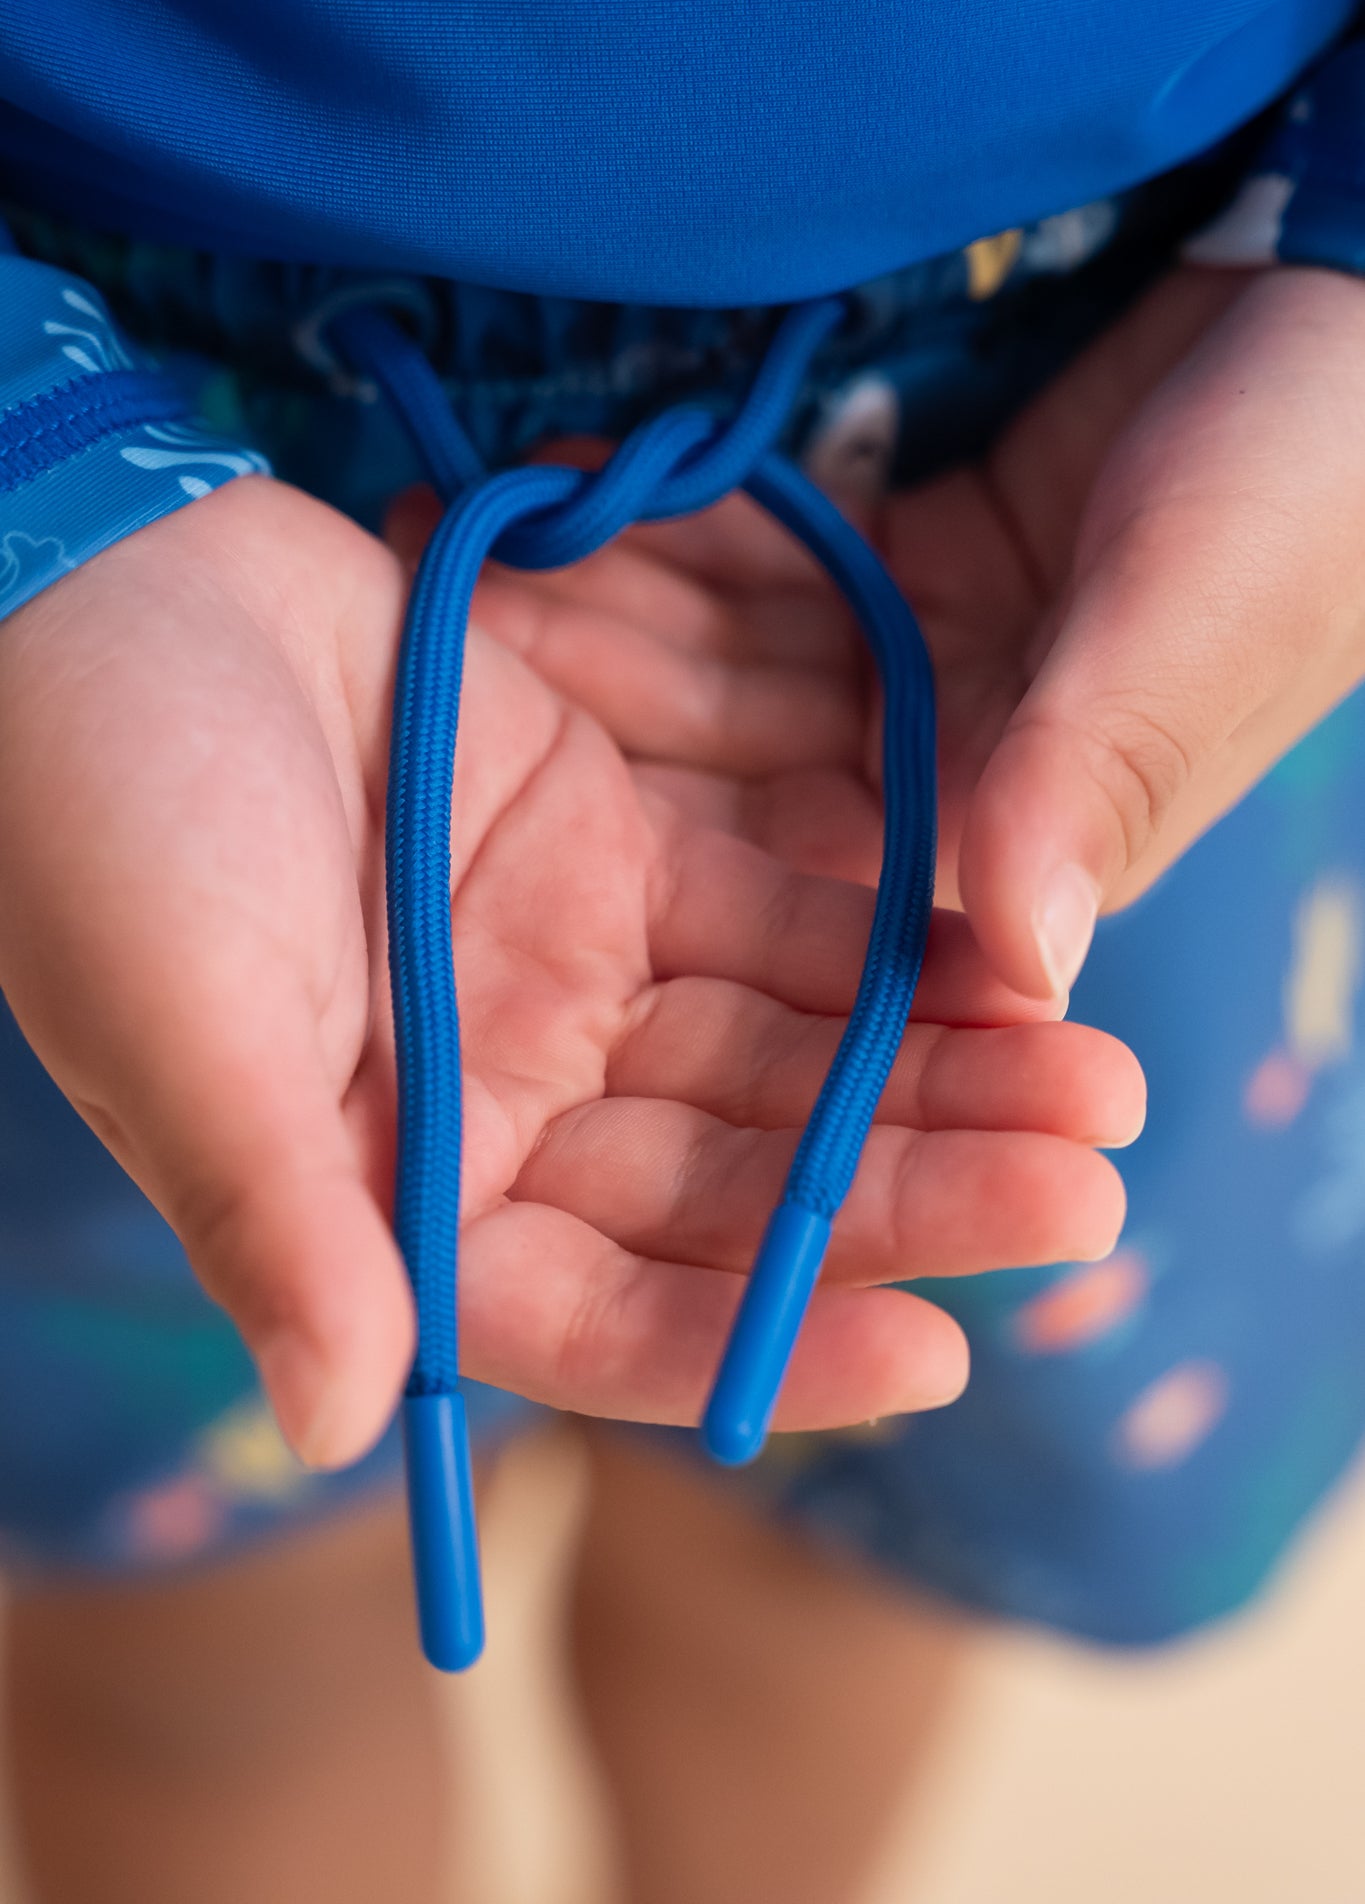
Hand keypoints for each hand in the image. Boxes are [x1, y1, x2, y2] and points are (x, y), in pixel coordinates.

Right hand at [0, 476, 1141, 1466]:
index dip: (759, 1344)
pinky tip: (1003, 954)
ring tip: (1098, 1082)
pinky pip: (773, 910)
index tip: (933, 1356)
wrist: (102, 577)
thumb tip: (341, 1425)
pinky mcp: (602, 842)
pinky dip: (883, 938)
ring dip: (931, 1072)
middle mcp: (490, 1098)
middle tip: (1087, 1197)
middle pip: (731, 1182)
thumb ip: (273, 1217)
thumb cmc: (91, 809)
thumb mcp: (176, 1022)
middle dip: (904, 1193)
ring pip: (779, 1051)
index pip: (598, 1314)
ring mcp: (557, 968)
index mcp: (385, 1185)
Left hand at [461, 265, 1364, 1001]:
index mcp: (1030, 834)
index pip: (824, 898)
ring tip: (450, 553)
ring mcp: (927, 659)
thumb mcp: (1194, 625)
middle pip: (742, 774)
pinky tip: (560, 487)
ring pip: (731, 665)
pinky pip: (765, 562)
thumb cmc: (1316, 476)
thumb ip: (1087, 776)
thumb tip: (1024, 975)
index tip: (510, 819)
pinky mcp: (911, 558)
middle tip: (439, 656)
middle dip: (602, 717)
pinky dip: (678, 529)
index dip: (667, 859)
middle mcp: (962, 768)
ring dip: (607, 613)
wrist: (1357, 283)